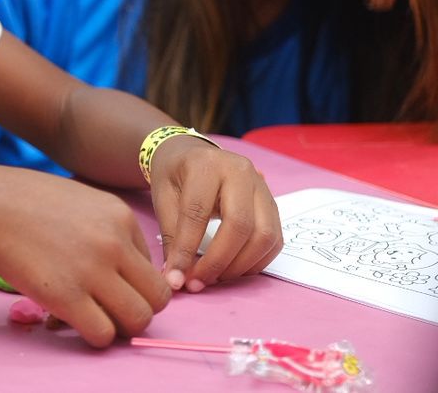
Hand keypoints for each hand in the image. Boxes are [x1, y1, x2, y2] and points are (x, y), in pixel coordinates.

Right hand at [0, 164, 170, 347]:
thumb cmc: (23, 201)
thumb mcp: (79, 201)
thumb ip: (105, 230)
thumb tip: (119, 270)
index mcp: (121, 216)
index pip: (153, 267)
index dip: (132, 283)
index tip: (108, 286)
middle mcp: (115, 243)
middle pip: (158, 298)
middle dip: (137, 309)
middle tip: (109, 309)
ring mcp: (93, 270)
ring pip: (139, 320)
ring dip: (119, 327)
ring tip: (93, 318)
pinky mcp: (66, 296)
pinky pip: (102, 334)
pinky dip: (93, 336)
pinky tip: (71, 322)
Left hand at [149, 138, 281, 291]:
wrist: (193, 155)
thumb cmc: (176, 177)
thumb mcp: (163, 198)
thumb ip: (171, 237)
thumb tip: (175, 279)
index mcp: (207, 165)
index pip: (198, 213)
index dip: (187, 250)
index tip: (177, 278)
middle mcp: (241, 172)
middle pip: (240, 225)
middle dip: (219, 261)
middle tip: (199, 281)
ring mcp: (262, 186)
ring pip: (264, 235)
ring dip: (240, 266)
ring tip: (215, 277)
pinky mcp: (272, 204)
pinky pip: (274, 240)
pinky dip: (256, 262)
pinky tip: (233, 269)